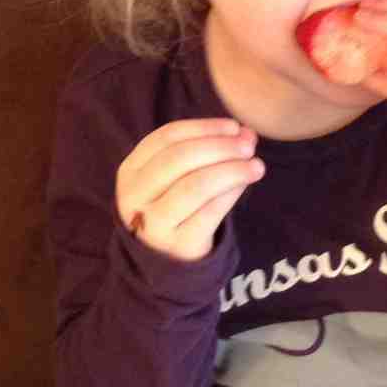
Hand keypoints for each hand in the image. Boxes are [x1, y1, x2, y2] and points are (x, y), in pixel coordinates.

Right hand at [116, 118, 264, 260]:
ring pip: (195, 186)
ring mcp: (154, 223)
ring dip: (231, 170)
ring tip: (256, 166)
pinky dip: (232, 193)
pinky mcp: (178, 245)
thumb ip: (207, 151)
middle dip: (220, 147)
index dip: (204, 127)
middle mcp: (135, 196)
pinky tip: (246, 184)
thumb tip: (246, 133)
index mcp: (130, 171)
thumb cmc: (175, 206)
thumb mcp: (176, 177)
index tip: (234, 126)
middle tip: (249, 145)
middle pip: (179, 159)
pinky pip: (210, 212)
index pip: (166, 137)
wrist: (167, 259)